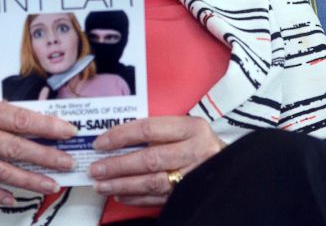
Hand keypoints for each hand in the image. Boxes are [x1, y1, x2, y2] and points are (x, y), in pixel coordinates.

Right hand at [0, 91, 76, 204]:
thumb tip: (26, 123)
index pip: (19, 119)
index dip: (47, 127)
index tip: (68, 131)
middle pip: (15, 147)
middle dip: (46, 157)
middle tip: (68, 162)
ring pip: (1, 172)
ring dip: (29, 180)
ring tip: (51, 185)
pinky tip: (14, 198)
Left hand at [88, 116, 223, 205]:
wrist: (230, 164)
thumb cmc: (197, 143)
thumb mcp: (184, 128)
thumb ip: (157, 132)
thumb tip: (116, 140)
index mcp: (191, 127)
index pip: (149, 129)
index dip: (121, 136)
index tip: (99, 143)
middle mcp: (195, 150)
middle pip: (150, 159)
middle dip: (118, 165)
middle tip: (95, 169)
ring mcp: (194, 175)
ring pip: (152, 182)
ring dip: (123, 185)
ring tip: (101, 185)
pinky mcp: (191, 194)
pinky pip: (158, 198)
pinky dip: (136, 198)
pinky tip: (120, 195)